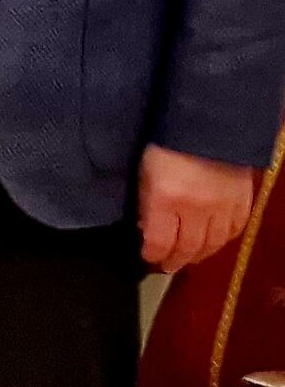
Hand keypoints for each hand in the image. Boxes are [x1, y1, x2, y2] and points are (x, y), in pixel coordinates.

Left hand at [140, 145, 259, 271]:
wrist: (209, 121)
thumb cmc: (165, 142)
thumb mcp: (144, 172)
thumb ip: (146, 203)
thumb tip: (147, 228)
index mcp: (166, 199)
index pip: (159, 242)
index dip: (153, 254)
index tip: (148, 257)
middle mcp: (196, 208)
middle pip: (188, 247)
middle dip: (175, 260)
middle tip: (167, 265)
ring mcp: (223, 205)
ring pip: (213, 243)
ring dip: (200, 254)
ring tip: (189, 258)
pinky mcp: (243, 199)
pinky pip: (235, 229)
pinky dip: (223, 240)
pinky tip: (214, 241)